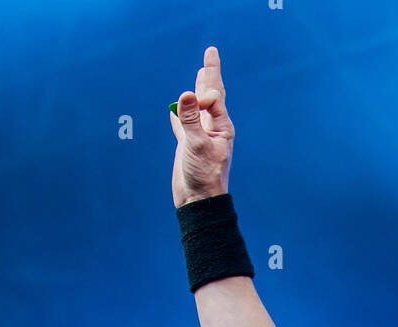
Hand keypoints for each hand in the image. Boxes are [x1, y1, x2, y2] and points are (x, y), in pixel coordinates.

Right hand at [170, 46, 234, 207]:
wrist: (198, 202)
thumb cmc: (204, 176)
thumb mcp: (197, 146)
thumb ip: (190, 120)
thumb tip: (186, 94)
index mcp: (222, 127)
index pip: (214, 97)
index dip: (205, 91)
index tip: (196, 98)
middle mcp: (213, 129)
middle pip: (211, 94)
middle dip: (209, 73)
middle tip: (211, 52)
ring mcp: (200, 136)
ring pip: (197, 107)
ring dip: (197, 89)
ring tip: (199, 73)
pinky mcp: (188, 146)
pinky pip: (183, 125)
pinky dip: (180, 115)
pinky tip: (176, 110)